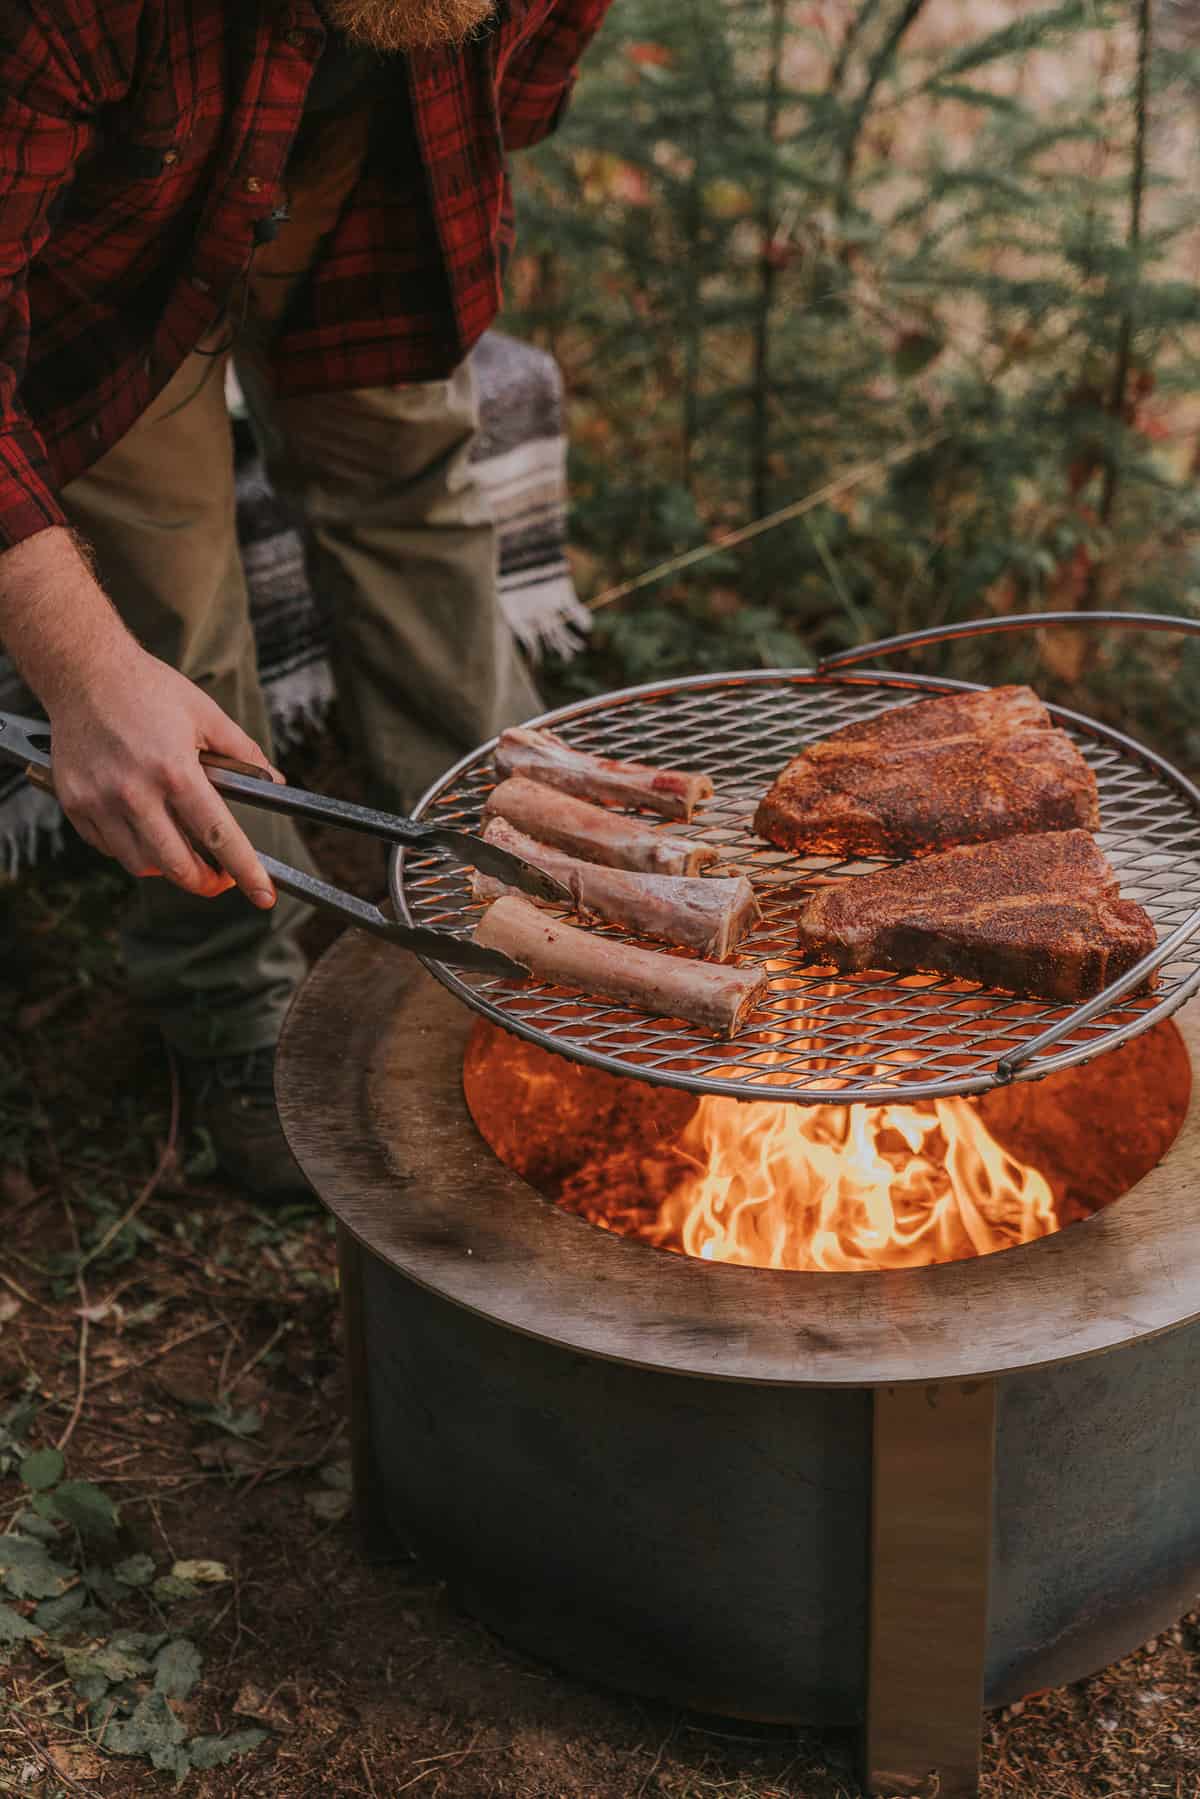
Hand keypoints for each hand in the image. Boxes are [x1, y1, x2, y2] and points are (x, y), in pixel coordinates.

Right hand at [46, 639, 283, 906]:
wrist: (83, 671)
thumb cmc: (147, 688)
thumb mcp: (205, 714)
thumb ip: (243, 752)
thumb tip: (274, 782)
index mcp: (174, 771)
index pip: (219, 837)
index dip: (246, 872)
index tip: (263, 896)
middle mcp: (134, 792)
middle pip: (176, 866)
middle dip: (206, 882)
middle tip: (220, 879)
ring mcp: (99, 801)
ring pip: (140, 865)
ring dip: (168, 869)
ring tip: (184, 854)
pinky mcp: (74, 803)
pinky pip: (109, 848)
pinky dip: (133, 851)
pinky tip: (147, 832)